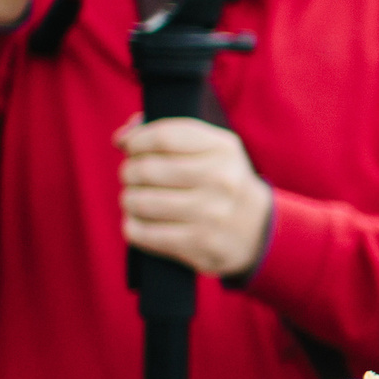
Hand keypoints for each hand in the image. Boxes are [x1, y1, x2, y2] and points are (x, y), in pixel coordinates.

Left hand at [116, 115, 271, 276]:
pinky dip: (133, 226)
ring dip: (129, 200)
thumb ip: (167, 134)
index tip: (131, 149)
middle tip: (134, 178)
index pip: (162, 137)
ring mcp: (211, 215)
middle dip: (129, 172)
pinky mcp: (199, 245)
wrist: (257, 230)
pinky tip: (140, 222)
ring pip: (140, 202)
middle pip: (146, 169)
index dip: (136, 142)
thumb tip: (120, 140)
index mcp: (223, 149)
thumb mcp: (211, 149)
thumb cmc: (220, 182)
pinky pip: (143, 233)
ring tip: (136, 200)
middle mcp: (220, 180)